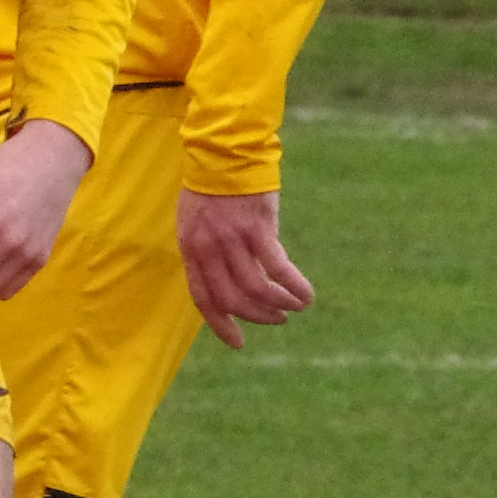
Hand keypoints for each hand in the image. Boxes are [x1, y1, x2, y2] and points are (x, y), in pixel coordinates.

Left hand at [177, 186, 312, 349]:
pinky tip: (305, 295)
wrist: (223, 154)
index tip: (238, 343)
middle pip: (232, 298)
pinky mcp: (258, 229)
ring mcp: (232, 240)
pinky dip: (293, 286)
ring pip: (256, 288)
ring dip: (277, 304)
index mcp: (191, 249)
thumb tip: (228, 283)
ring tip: (293, 307)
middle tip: (276, 319)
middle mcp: (208, 249)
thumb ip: (207, 253)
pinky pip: (277, 268)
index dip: (221, 324)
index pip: (203, 298)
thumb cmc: (211, 189)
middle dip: (256, 316)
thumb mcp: (196, 224)